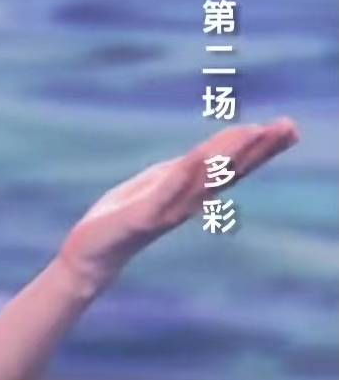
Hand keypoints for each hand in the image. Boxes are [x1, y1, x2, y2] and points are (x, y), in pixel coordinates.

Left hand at [55, 117, 300, 292]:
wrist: (90, 253)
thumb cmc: (122, 216)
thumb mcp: (156, 185)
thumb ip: (182, 170)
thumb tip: (209, 151)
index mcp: (190, 192)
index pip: (232, 167)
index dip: (260, 148)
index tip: (287, 127)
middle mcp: (187, 202)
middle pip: (229, 172)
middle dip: (258, 149)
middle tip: (288, 126)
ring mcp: (167, 210)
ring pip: (203, 180)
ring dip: (228, 155)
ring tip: (252, 131)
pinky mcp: (141, 218)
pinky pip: (165, 193)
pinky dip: (181, 174)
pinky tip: (197, 155)